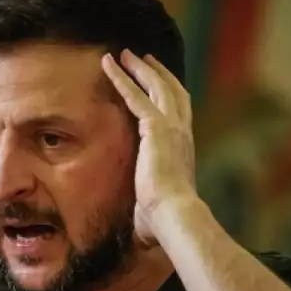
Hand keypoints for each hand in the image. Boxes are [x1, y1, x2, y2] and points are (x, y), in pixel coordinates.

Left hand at [102, 49, 196, 243]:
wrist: (173, 215)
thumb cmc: (165, 219)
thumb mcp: (156, 207)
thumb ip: (149, 209)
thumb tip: (142, 237)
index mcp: (183, 147)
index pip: (178, 113)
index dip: (169, 95)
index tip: (158, 84)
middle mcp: (181, 132)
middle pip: (171, 92)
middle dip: (156, 73)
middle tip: (143, 58)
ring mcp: (170, 127)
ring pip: (155, 87)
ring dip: (138, 68)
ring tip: (123, 54)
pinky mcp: (154, 127)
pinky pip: (134, 95)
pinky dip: (121, 78)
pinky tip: (108, 64)